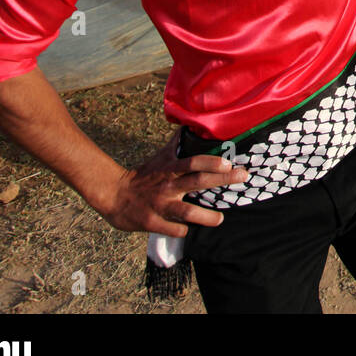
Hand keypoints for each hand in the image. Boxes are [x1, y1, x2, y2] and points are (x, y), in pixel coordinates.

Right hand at [98, 129, 247, 236]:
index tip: (229, 162)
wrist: (112, 194)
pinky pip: (171, 228)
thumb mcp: (161, 157)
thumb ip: (177, 144)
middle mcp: (168, 185)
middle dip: (222, 179)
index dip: (211, 161)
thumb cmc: (143, 175)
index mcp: (170, 169)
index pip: (193, 162)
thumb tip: (190, 124)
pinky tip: (191, 231)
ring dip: (205, 216)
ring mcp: (160, 204)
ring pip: (186, 211)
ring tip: (220, 219)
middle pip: (197, 181)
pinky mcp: (151, 222)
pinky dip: (182, 230)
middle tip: (242, 177)